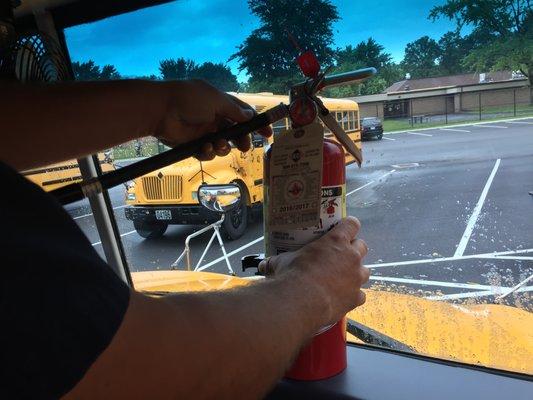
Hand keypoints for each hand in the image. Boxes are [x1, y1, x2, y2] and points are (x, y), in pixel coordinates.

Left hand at [155, 79, 271, 160]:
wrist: (160, 110)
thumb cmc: (188, 99)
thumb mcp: (216, 99)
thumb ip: (235, 110)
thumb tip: (250, 115)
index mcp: (220, 103)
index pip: (243, 113)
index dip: (255, 123)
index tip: (267, 134)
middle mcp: (213, 118)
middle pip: (235, 132)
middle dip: (241, 140)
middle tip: (245, 146)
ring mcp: (203, 132)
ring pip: (223, 145)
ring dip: (223, 147)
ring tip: (218, 144)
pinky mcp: (193, 145)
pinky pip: (207, 153)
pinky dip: (208, 152)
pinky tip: (204, 147)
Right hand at [260, 217, 369, 325]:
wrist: (301, 301)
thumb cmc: (293, 275)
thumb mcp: (282, 262)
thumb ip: (276, 260)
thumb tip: (263, 264)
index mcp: (336, 241)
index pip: (352, 224)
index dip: (349, 226)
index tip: (345, 228)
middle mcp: (351, 256)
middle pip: (362, 246)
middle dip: (354, 250)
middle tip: (341, 256)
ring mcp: (356, 278)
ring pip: (365, 271)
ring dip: (356, 273)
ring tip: (342, 278)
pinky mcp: (356, 297)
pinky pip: (360, 295)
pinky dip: (353, 296)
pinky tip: (342, 298)